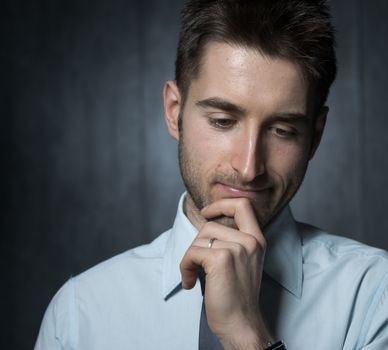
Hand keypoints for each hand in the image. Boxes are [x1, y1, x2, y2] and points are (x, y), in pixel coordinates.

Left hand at [180, 198, 272, 349]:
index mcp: (257, 240)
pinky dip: (185, 267)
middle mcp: (250, 241)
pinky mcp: (221, 259)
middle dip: (197, 244)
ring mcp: (237, 248)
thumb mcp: (243, 262)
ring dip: (189, 258)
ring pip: (200, 239)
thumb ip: (233, 241)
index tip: (207, 212)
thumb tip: (207, 226)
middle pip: (211, 225)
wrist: (241, 324)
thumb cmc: (237, 296)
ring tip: (193, 276)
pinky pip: (192, 253)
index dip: (221, 203)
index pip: (242, 205)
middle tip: (196, 263)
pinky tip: (190, 282)